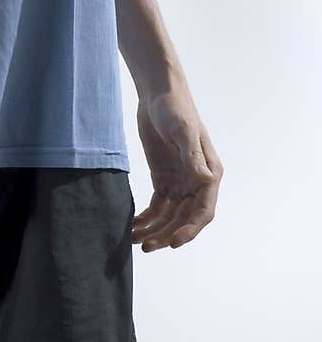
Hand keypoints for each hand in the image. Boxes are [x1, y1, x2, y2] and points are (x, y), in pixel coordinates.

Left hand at [132, 82, 222, 251]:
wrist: (158, 94)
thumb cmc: (176, 108)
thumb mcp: (183, 130)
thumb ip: (192, 156)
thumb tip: (206, 181)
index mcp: (209, 174)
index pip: (203, 211)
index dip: (190, 229)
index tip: (173, 243)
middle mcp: (197, 183)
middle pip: (184, 219)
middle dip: (166, 235)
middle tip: (147, 247)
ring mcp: (180, 182)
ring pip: (169, 217)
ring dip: (155, 231)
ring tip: (135, 241)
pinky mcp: (163, 179)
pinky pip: (157, 206)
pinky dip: (146, 218)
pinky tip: (133, 226)